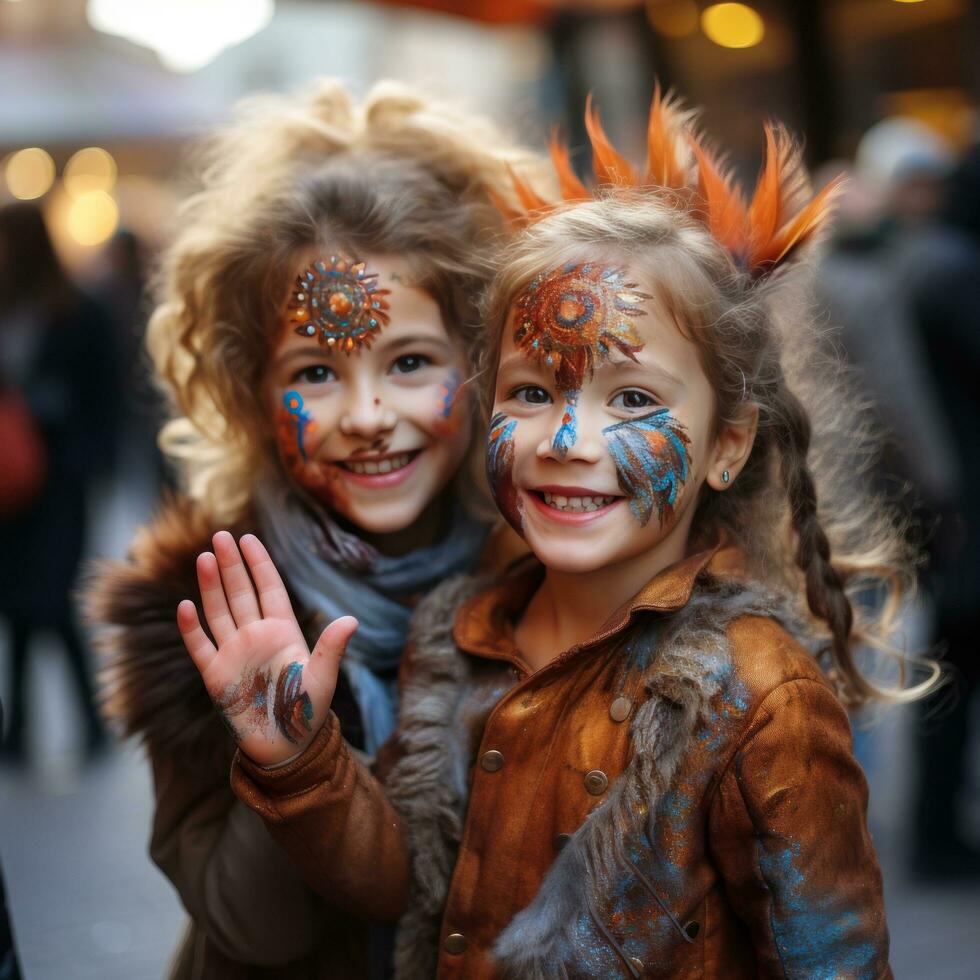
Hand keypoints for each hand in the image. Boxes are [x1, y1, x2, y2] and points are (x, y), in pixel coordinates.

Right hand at [177, 531, 357, 766]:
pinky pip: (201, 646)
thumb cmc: (309, 710)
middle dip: (230, 564)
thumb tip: (352, 621)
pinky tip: (185, 606)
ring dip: (210, 586)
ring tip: (204, 558)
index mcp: (283, 631)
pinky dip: (192, 628)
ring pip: (219, 611)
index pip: (269, 588)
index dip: (259, 563)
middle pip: (240, 592)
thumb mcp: (323, 676)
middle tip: (219, 536)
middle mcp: (256, 635)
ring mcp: (234, 653)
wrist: (286, 745)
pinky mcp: (216, 675)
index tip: (248, 539)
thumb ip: (332, 647)